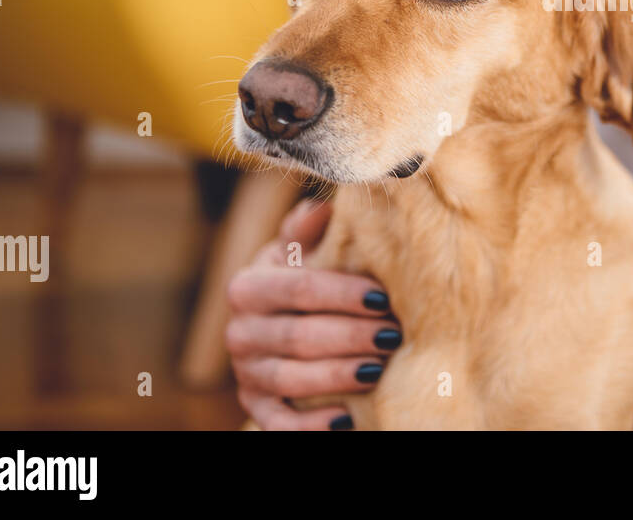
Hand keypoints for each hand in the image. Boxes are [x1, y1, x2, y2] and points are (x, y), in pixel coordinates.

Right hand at [225, 198, 401, 429]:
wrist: (278, 321)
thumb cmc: (302, 278)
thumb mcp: (301, 249)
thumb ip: (308, 228)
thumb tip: (324, 206)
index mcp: (249, 286)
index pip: (300, 287)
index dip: (343, 294)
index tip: (383, 298)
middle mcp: (238, 331)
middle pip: (299, 336)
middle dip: (350, 336)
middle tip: (393, 335)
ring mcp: (245, 372)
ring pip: (291, 379)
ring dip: (338, 375)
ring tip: (379, 369)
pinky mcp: (255, 406)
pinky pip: (278, 422)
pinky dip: (311, 425)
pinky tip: (347, 419)